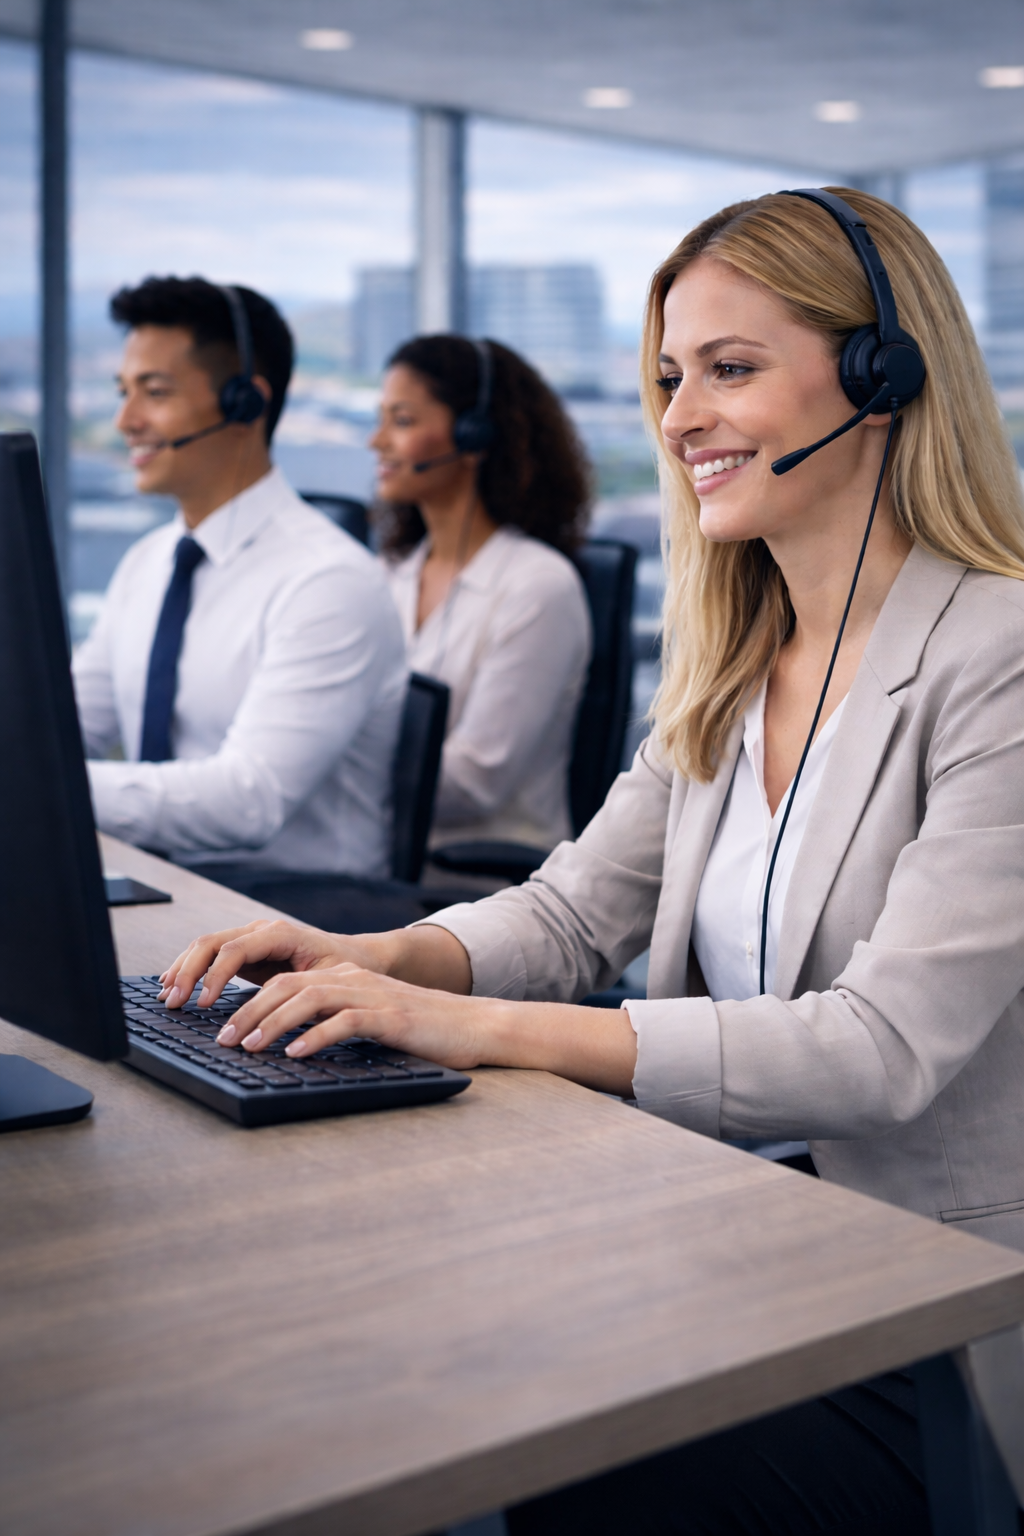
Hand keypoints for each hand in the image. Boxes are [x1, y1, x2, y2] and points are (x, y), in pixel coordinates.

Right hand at [159, 919, 387, 1007]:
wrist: (358, 957)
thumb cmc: (345, 969)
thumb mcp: (326, 980)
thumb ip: (296, 990)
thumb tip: (267, 1010)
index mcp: (279, 933)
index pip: (234, 949)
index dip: (214, 976)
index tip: (202, 1003)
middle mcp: (260, 930)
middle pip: (211, 943)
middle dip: (187, 972)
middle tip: (173, 1002)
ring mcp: (251, 938)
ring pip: (205, 946)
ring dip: (182, 969)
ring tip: (166, 996)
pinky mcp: (246, 951)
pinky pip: (210, 956)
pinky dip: (190, 969)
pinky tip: (174, 985)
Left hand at [215, 963, 489, 1070]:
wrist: (474, 1025)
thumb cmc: (422, 1030)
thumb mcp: (371, 1021)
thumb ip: (335, 1023)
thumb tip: (289, 1046)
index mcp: (346, 979)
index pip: (286, 981)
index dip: (250, 1002)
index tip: (225, 1029)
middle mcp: (354, 981)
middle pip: (288, 985)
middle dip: (250, 1012)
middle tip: (224, 1039)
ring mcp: (373, 996)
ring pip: (310, 998)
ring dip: (274, 1023)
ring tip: (249, 1046)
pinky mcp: (391, 1017)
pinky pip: (345, 1022)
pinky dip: (316, 1036)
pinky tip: (296, 1053)